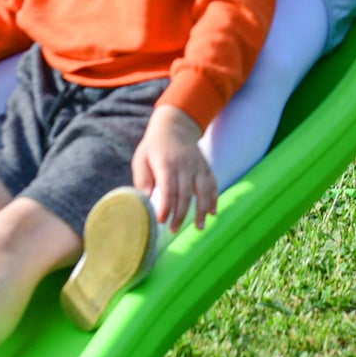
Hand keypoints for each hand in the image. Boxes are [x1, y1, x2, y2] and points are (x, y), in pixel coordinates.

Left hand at [133, 101, 216, 232]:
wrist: (175, 126)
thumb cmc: (154, 147)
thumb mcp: (141, 159)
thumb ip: (142, 179)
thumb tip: (145, 199)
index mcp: (166, 163)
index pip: (167, 188)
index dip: (165, 206)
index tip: (161, 221)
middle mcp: (185, 165)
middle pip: (185, 193)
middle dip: (180, 214)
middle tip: (173, 230)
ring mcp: (198, 166)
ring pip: (203, 190)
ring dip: (202, 210)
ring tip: (199, 228)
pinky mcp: (206, 167)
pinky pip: (213, 184)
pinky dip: (214, 198)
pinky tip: (213, 213)